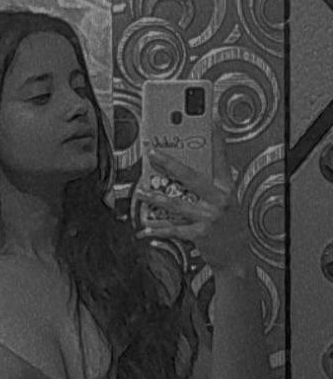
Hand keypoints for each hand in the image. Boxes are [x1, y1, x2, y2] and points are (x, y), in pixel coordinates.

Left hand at [136, 115, 250, 272]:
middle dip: (169, 164)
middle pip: (191, 177)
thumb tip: (185, 171)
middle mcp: (220, 200)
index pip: (222, 158)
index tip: (212, 120)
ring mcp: (210, 217)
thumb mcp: (225, 202)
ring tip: (141, 191)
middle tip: (153, 154)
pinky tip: (146, 226)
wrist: (237, 258)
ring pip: (177, 203)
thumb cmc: (229, 228)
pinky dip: (158, 228)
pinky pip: (174, 228)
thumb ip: (209, 187)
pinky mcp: (201, 234)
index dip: (217, 139)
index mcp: (227, 188)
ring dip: (156, 197)